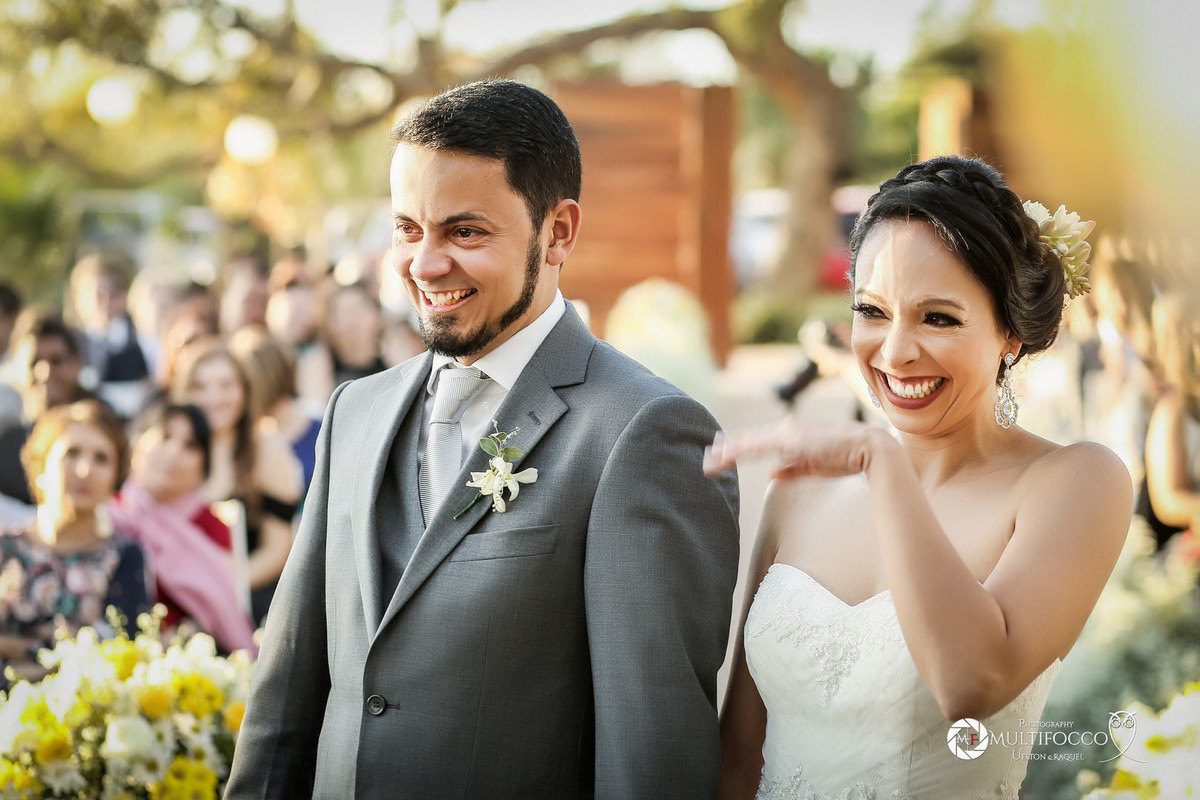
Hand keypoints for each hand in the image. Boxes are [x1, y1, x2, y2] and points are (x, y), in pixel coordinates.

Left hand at [704, 418, 879, 480]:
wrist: (866, 448)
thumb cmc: (844, 457)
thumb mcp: (811, 466)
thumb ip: (790, 469)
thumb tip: (770, 473)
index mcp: (790, 436)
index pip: (757, 442)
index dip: (737, 448)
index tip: (718, 455)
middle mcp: (785, 430)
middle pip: (748, 440)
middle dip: (725, 449)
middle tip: (705, 459)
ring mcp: (787, 432)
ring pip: (749, 442)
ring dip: (727, 451)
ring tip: (709, 461)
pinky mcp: (791, 439)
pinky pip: (759, 445)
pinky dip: (740, 450)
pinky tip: (726, 455)